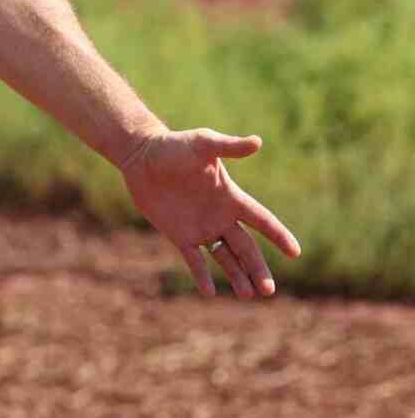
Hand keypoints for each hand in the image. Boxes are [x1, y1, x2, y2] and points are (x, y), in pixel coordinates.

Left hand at [118, 128, 301, 298]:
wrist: (141, 155)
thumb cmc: (174, 146)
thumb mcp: (203, 144)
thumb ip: (229, 146)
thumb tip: (257, 142)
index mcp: (231, 197)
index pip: (262, 220)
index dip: (279, 235)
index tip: (295, 252)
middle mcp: (220, 216)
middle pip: (246, 248)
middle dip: (257, 269)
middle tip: (269, 292)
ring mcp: (200, 227)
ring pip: (224, 258)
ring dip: (237, 276)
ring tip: (249, 295)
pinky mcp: (178, 234)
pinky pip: (194, 259)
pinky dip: (202, 275)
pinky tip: (210, 292)